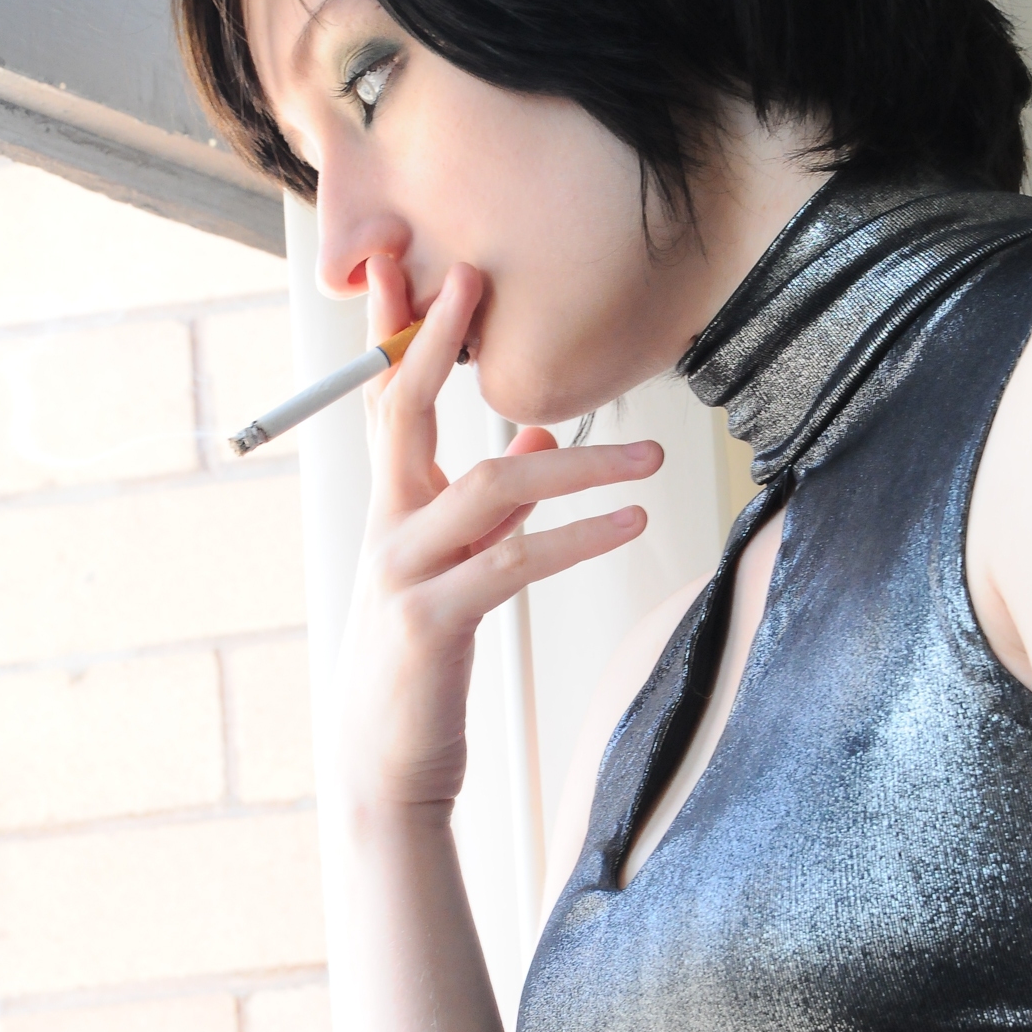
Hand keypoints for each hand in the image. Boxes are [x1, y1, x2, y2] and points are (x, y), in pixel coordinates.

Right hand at [336, 257, 662, 810]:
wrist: (384, 765)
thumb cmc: (420, 665)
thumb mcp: (456, 570)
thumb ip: (493, 506)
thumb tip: (538, 434)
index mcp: (390, 512)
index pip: (388, 404)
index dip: (400, 334)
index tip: (410, 266)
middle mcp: (385, 530)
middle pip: (406, 415)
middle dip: (438, 342)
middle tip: (472, 279)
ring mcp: (402, 574)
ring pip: (490, 487)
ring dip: (577, 462)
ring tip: (648, 452)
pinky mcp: (432, 624)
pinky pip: (516, 562)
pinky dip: (579, 537)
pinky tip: (629, 522)